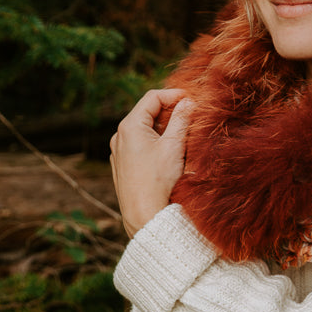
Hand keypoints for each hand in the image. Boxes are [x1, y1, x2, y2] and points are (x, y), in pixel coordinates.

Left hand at [110, 89, 193, 237]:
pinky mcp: (122, 167)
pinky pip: (139, 146)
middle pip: (147, 113)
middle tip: (192, 116)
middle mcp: (119, 137)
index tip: (192, 99)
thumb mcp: (175, 146)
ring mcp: (119, 153)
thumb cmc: (159, 181)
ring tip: (184, 134)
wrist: (144, 216)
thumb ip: (182, 120)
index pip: (152, 98)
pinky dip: (155, 142)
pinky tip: (170, 153)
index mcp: (129, 126)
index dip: (174, 95)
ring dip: (164, 128)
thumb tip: (189, 102)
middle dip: (170, 112)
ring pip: (144, 130)